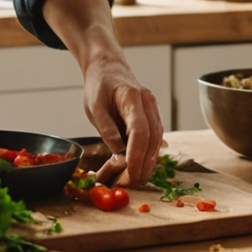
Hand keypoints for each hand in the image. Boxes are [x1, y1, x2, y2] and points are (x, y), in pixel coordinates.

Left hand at [82, 55, 163, 187]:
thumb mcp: (94, 108)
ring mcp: (154, 110)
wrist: (108, 68)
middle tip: (130, 183)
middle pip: (153, 140)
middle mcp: (149, 104)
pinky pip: (154, 139)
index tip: (129, 174)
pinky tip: (140, 168)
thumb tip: (118, 156)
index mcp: (133, 98)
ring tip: (134, 180)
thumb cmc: (99, 86)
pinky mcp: (153, 118)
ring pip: (157, 142)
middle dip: (143, 165)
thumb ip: (107, 130)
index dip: (137, 156)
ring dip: (147, 163)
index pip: (140, 132)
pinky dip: (148, 155)